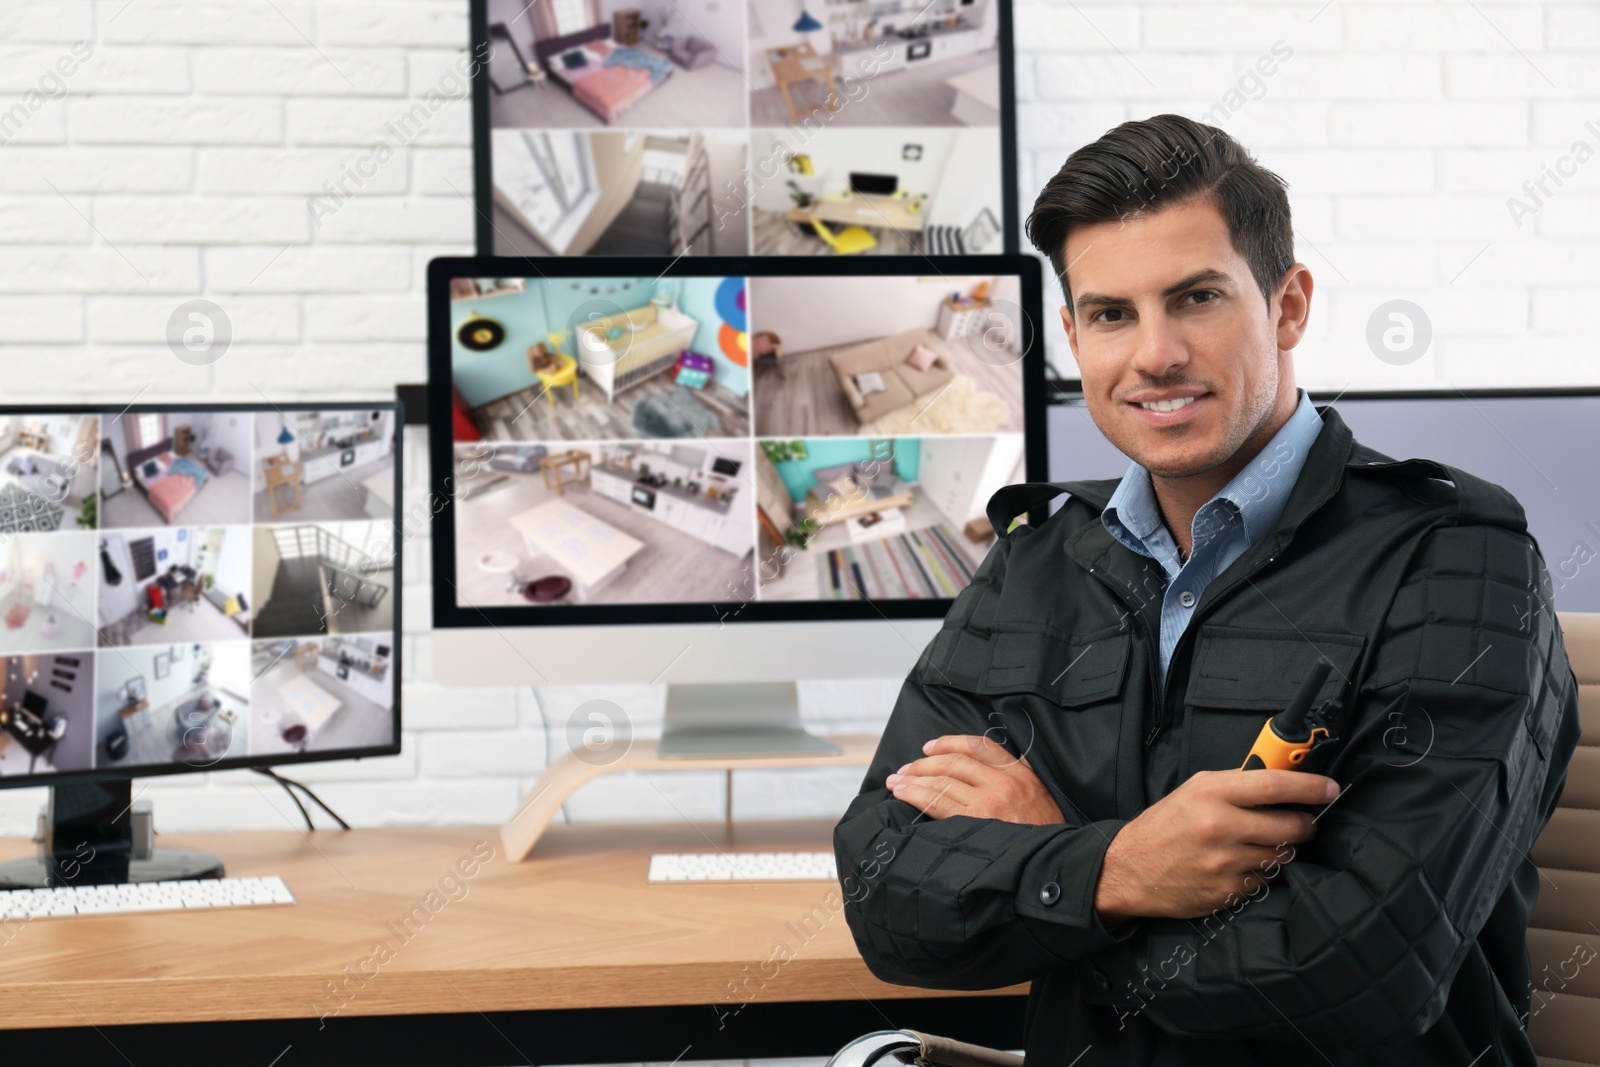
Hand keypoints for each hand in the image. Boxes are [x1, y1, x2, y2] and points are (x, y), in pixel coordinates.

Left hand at [886, 734, 1066, 824]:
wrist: (1056, 863)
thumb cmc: (1047, 834)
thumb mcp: (1041, 795)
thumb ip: (1020, 776)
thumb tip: (998, 765)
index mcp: (1018, 772)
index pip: (978, 745)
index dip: (948, 743)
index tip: (928, 747)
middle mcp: (1002, 782)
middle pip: (953, 762)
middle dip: (923, 764)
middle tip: (904, 770)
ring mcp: (988, 802)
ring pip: (941, 781)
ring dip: (913, 780)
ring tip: (896, 783)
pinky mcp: (976, 823)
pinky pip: (938, 804)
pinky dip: (916, 797)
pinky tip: (904, 796)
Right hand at [1094, 769, 1336, 921]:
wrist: (1129, 870)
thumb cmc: (1164, 826)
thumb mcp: (1193, 790)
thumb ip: (1235, 784)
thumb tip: (1282, 779)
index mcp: (1210, 794)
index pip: (1275, 785)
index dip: (1310, 786)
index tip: (1330, 788)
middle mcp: (1220, 827)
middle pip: (1291, 825)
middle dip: (1304, 823)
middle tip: (1300, 821)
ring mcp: (1225, 863)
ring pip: (1283, 855)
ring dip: (1282, 849)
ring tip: (1261, 843)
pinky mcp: (1228, 891)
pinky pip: (1266, 880)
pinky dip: (1262, 871)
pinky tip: (1242, 864)